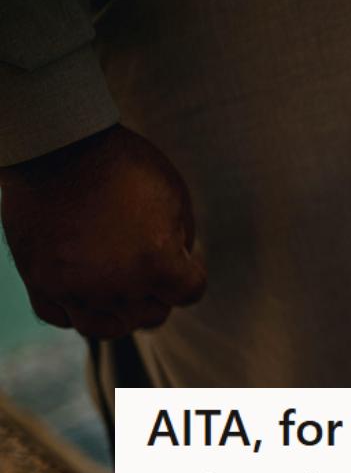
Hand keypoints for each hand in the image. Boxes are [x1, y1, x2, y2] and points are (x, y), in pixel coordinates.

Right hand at [0, 125, 205, 338]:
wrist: (57, 145)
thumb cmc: (124, 164)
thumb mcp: (175, 196)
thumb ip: (181, 241)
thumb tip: (179, 266)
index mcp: (156, 265)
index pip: (189, 293)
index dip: (191, 274)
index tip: (184, 258)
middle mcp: (115, 286)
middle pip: (151, 315)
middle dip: (158, 294)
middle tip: (151, 269)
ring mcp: (73, 288)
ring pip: (105, 327)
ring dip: (121, 313)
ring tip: (122, 288)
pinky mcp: (38, 280)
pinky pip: (60, 316)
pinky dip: (77, 309)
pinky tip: (86, 289)